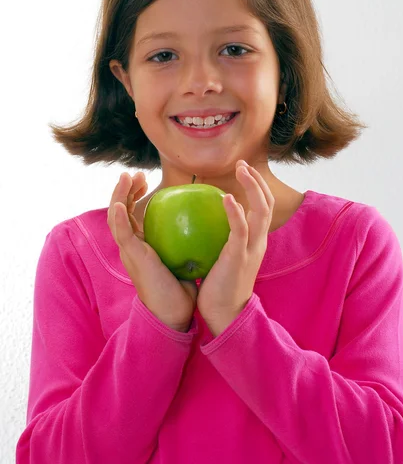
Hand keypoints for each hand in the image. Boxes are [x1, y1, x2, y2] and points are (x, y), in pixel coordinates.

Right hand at [108, 172, 197, 331]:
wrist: (173, 312)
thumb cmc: (180, 288)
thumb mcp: (181, 257)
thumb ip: (184, 240)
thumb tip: (203, 220)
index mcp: (140, 246)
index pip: (132, 215)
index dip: (134, 196)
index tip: (145, 181)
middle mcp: (131, 246)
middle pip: (119, 211)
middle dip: (123, 190)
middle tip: (133, 174)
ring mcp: (129, 251)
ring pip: (116, 217)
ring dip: (118, 196)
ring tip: (126, 178)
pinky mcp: (133, 257)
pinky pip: (123, 234)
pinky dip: (119, 218)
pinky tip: (120, 205)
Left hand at [197, 161, 274, 334]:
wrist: (224, 314)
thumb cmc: (219, 287)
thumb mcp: (225, 258)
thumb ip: (221, 240)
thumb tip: (201, 222)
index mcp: (255, 241)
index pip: (262, 208)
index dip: (256, 187)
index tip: (243, 171)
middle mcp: (258, 241)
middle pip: (267, 203)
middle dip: (257, 180)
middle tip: (243, 163)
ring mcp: (252, 248)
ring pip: (261, 210)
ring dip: (253, 186)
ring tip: (241, 169)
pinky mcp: (239, 256)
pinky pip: (240, 229)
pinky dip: (236, 211)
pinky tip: (227, 197)